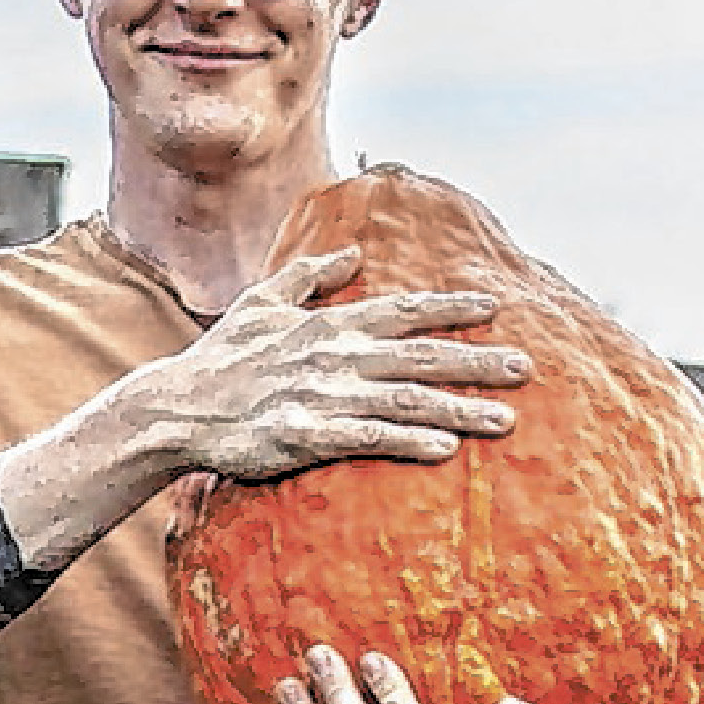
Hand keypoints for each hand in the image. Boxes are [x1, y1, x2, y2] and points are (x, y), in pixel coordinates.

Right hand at [126, 257, 518, 488]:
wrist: (176, 409)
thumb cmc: (220, 358)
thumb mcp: (261, 302)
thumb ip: (309, 276)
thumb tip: (351, 253)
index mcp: (328, 325)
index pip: (402, 311)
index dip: (450, 308)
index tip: (495, 308)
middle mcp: (334, 356)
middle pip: (420, 357)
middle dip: (478, 361)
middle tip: (527, 368)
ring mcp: (322, 396)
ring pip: (406, 401)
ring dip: (460, 409)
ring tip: (506, 420)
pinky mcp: (306, 436)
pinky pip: (368, 439)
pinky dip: (408, 442)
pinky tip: (445, 450)